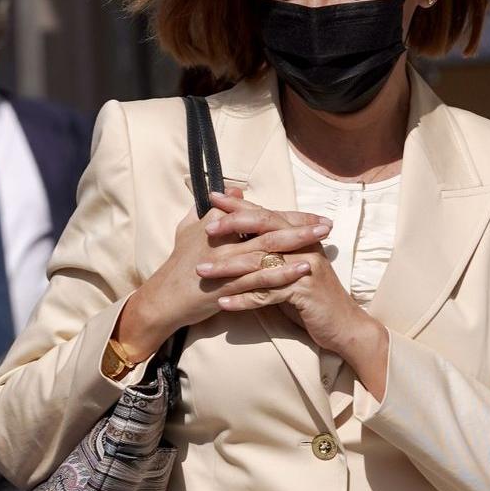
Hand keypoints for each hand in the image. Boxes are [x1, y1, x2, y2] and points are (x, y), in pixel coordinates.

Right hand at [116, 189, 329, 361]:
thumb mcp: (189, 229)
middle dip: (299, 225)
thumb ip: (212, 210)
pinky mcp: (227, 285)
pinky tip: (303, 268)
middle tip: (326, 223)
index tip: (310, 214)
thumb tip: (235, 191)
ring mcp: (224, 263)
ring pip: (266, 250)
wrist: (163, 299)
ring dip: (297, 244)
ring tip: (322, 241)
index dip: (285, 214)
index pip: (256, 214)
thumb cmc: (177, 264)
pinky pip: (259, 277)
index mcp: (214, 224)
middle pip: (266, 228)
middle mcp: (221, 240)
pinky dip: (282, 271)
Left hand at [205, 193, 388, 396]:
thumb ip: (270, 249)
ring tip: (201, 271)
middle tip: (205, 230)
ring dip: (228, 268)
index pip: (265, 213)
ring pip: (261, 263)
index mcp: (299, 235)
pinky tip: (222, 302)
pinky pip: (267, 294)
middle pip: (265, 229)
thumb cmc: (309, 295)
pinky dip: (243, 299)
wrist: (343, 325)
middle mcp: (304, 246)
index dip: (239, 205)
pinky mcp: (304, 292)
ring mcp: (306, 268)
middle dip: (232, 227)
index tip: (211, 197)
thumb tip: (239, 234)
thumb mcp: (290, 267)